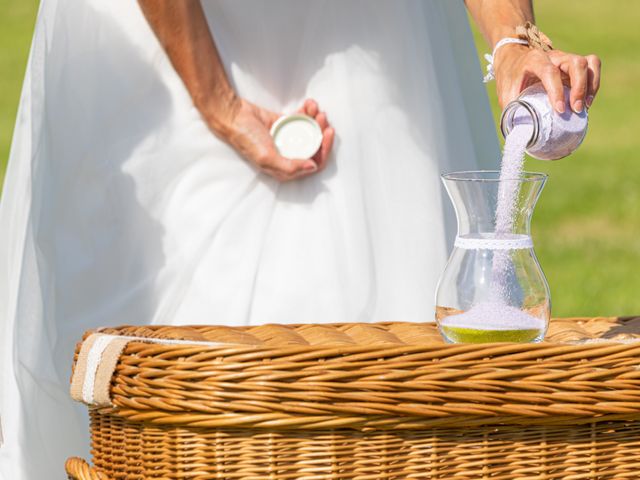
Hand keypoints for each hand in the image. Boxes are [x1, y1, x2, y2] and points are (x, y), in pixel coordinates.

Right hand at [215, 98, 334, 181]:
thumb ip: (290, 166)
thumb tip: (313, 167)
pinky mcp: (285, 125)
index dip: (325, 150)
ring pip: (310, 132)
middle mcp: (289, 156)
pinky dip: (307, 112)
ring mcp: (287, 140)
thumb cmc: (246, 140)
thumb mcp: (267, 157)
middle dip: (322, 132)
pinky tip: (308, 103)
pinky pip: (301, 119)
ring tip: (315, 107)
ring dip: (316, 119)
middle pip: (315, 147)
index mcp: (286, 169)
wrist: (232, 116)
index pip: (315, 164)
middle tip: (323, 117)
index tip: (327, 132)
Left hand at [494, 44, 600, 112]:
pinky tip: (587, 101)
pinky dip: (594, 83)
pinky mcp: (574, 65)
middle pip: (576, 63)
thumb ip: (513, 110)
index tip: (560, 110)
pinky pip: (593, 66)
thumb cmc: (509, 78)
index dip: (556, 91)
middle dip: (579, 88)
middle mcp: (554, 56)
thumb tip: (520, 133)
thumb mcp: (506, 94)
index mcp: (534, 60)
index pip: (550, 72)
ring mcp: (566, 59)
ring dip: (590, 86)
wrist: (513, 59)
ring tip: (584, 107)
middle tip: (576, 110)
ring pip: (589, 63)